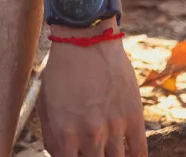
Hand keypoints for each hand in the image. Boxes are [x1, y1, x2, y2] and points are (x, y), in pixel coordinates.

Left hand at [39, 28, 147, 156]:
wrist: (87, 40)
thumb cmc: (62, 69)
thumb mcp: (46, 101)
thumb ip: (51, 134)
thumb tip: (58, 155)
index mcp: (64, 131)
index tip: (75, 155)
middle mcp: (89, 133)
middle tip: (92, 151)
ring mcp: (114, 127)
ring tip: (107, 151)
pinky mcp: (134, 117)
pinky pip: (139, 152)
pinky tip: (129, 156)